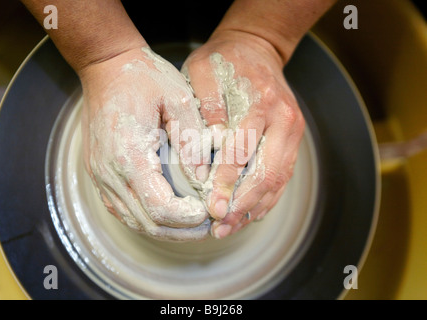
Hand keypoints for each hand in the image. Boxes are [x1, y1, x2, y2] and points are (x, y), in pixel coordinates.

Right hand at [80, 46, 210, 240]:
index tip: (209, 211)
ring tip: (192, 223)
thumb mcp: (178, 99)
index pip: (159, 207)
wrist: (106, 66)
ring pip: (133, 220)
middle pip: (147, 222)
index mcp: (129, 155)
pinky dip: (147, 217)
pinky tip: (168, 213)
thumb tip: (202, 178)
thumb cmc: (143, 77)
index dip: (187, 219)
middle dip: (181, 231)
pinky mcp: (100, 173)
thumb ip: (192, 141)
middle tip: (208, 225)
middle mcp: (110, 172)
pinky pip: (122, 209)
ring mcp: (101, 175)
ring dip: (165, 228)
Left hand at [182, 30, 304, 238]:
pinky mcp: (292, 140)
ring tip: (230, 227)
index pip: (242, 150)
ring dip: (254, 208)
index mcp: (261, 102)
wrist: (257, 49)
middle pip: (267, 172)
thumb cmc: (225, 61)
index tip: (211, 206)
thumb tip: (210, 146)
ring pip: (278, 180)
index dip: (226, 182)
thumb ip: (206, 104)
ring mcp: (292, 131)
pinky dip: (266, 199)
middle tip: (220, 226)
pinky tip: (248, 214)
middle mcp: (283, 119)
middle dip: (242, 204)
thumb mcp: (203, 70)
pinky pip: (283, 176)